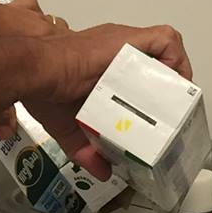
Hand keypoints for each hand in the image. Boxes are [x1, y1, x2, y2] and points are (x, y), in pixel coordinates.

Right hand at [24, 22, 191, 177]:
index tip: (156, 116)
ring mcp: (125, 44)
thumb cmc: (45, 92)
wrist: (38, 73)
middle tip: (167, 113)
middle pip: (156, 64)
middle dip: (166, 89)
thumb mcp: (69, 129)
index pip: (137, 76)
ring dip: (173, 74)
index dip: (152, 93)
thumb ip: (86, 150)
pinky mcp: (130, 39)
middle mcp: (117, 53)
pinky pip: (165, 40)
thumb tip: (102, 172)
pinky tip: (170, 83)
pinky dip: (173, 59)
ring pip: (165, 50)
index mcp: (104, 69)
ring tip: (171, 100)